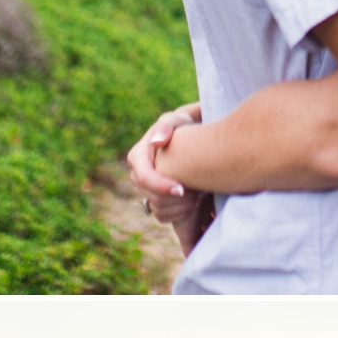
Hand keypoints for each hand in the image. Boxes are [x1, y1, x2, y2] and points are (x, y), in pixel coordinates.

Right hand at [127, 107, 209, 232]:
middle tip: (200, 193)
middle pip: (153, 198)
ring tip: (200, 195)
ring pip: (159, 210)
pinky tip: (196, 202)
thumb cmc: (181, 126)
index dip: (161, 187)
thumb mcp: (174, 121)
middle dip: (178, 199)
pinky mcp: (156, 202)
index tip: (183, 189)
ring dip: (182, 208)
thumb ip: (165, 126)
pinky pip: (164, 217)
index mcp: (137, 157)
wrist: (188, 139)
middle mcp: (138, 176)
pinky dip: (181, 214)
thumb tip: (156, 141)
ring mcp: (146, 191)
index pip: (144, 178)